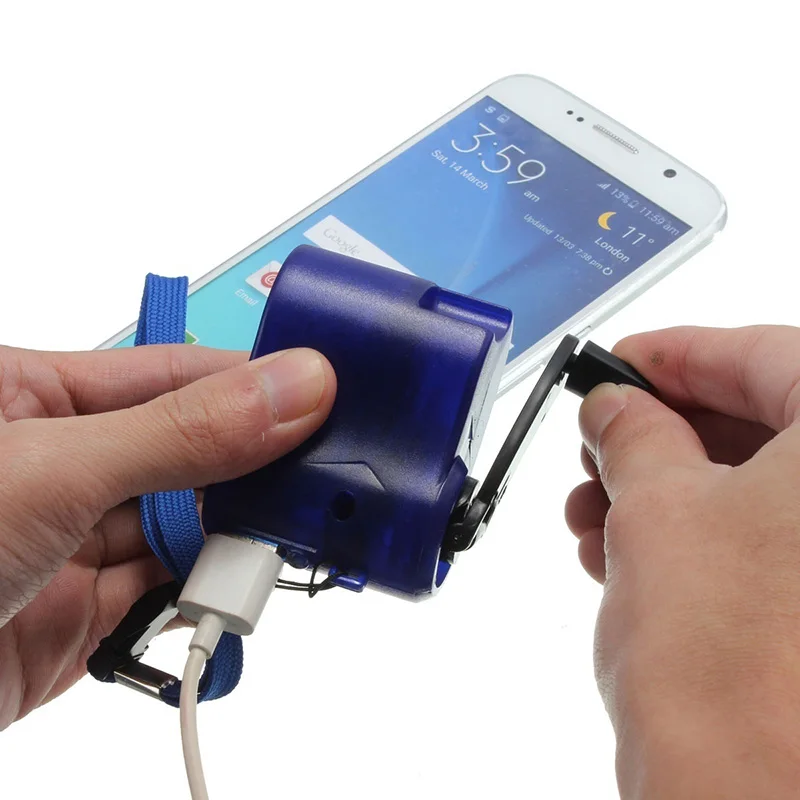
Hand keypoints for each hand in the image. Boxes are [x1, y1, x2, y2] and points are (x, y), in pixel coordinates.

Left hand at [0, 343, 334, 728]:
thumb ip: (181, 432)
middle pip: (193, 455)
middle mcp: (63, 465)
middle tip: (315, 487)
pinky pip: (168, 599)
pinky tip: (225, 600)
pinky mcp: (82, 617)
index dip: (253, 382)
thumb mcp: (50, 472)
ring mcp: (74, 542)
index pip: (176, 373)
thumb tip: (291, 390)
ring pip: (187, 531)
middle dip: (252, 475)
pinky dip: (204, 603)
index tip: (327, 394)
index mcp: (37, 397)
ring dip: (230, 547)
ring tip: (267, 556)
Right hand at [565, 326, 799, 798]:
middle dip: (662, 433)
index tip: (620, 363)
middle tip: (601, 441)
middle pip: (764, 422)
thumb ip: (632, 433)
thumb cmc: (731, 671)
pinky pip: (766, 540)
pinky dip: (695, 534)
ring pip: (758, 488)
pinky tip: (626, 548)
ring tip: (594, 510)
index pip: (762, 355)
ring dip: (667, 490)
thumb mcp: (655, 509)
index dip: (673, 354)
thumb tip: (616, 407)